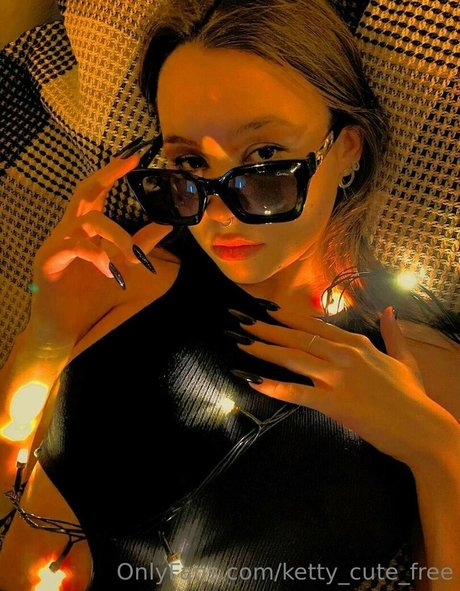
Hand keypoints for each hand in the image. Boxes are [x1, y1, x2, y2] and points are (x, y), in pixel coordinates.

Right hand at [30, 153, 174, 347]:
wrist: (64, 327)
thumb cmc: (90, 296)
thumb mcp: (123, 266)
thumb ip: (141, 243)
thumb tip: (167, 224)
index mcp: (85, 228)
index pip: (96, 191)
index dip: (112, 172)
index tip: (133, 157)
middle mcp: (70, 229)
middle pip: (84, 192)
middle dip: (107, 175)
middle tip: (129, 163)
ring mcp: (57, 243)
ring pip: (88, 220)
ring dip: (116, 234)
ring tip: (131, 255)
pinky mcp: (48, 261)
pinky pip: (74, 246)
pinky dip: (96, 255)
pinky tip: (108, 271)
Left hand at [233, 306, 456, 467]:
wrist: (422, 428)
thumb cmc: (412, 396)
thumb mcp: (403, 359)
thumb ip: (392, 333)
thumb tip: (390, 310)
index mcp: (357, 343)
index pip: (315, 325)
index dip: (287, 317)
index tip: (266, 310)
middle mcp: (344, 354)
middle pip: (297, 337)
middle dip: (267, 328)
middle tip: (242, 320)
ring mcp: (338, 377)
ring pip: (293, 358)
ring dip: (264, 349)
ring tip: (241, 342)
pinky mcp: (334, 402)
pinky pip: (298, 392)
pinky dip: (274, 387)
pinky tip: (254, 381)